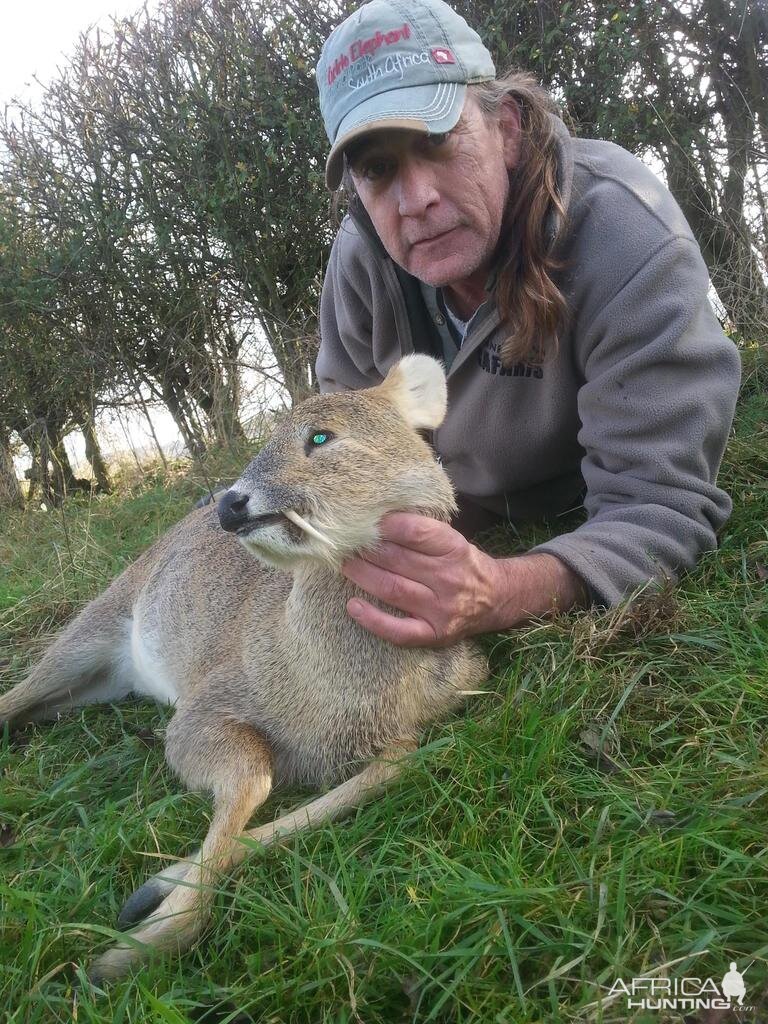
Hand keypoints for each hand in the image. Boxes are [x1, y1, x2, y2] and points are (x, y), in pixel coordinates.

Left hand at [341, 512, 504, 647]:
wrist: (497, 599)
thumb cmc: (463, 565)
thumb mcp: (453, 540)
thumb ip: (422, 532)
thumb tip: (377, 517)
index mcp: (454, 549)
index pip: (415, 532)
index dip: (386, 525)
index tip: (365, 520)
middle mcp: (449, 578)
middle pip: (398, 559)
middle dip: (366, 550)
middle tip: (344, 542)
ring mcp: (441, 608)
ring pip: (393, 589)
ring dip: (363, 576)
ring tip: (344, 565)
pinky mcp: (434, 634)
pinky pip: (399, 631)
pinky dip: (373, 620)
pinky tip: (353, 606)